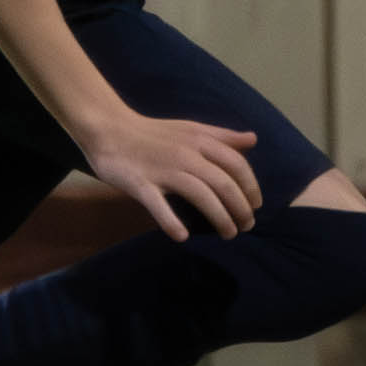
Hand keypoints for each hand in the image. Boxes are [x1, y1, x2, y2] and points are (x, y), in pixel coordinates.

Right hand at [78, 104, 268, 238]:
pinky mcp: (140, 183)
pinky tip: (183, 237)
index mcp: (199, 140)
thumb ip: (222, 136)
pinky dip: (171, 222)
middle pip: (223, 183)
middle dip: (241, 208)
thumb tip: (253, 139)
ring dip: (220, 218)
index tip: (256, 205)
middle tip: (247, 226)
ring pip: (200, 195)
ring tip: (228, 234)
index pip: (236, 164)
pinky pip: (158, 205)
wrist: (109, 129)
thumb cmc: (152, 132)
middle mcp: (186, 154)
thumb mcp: (191, 128)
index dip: (251, 186)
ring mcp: (163, 169)